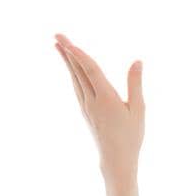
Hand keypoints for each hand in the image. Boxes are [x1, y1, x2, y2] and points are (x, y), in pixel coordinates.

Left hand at [55, 33, 144, 182]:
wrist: (116, 160)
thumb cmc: (131, 136)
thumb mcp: (138, 110)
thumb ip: (135, 84)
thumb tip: (137, 61)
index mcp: (106, 99)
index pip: (90, 71)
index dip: (79, 55)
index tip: (68, 42)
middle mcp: (92, 101)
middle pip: (77, 72)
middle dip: (67, 52)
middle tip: (57, 35)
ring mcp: (86, 107)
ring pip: (75, 79)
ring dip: (67, 61)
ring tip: (59, 46)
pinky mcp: (85, 111)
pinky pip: (77, 87)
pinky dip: (73, 74)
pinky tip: (71, 69)